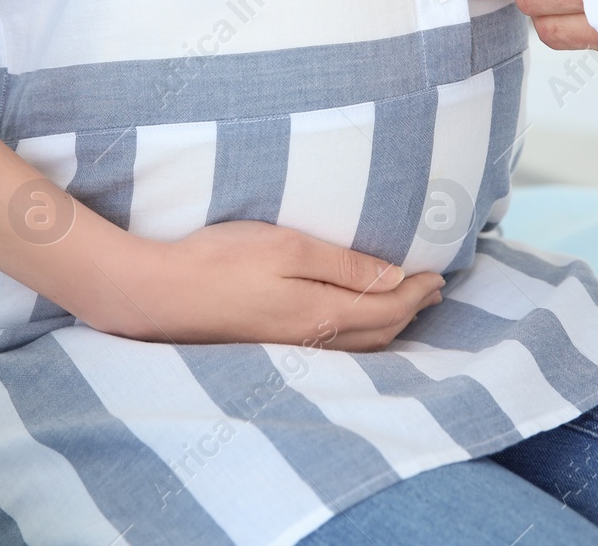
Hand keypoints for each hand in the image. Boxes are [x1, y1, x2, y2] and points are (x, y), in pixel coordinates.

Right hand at [95, 221, 445, 351]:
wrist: (159, 296)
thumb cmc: (220, 261)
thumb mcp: (287, 247)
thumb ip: (343, 264)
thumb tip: (394, 277)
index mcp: (324, 314)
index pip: (389, 307)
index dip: (418, 291)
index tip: (439, 274)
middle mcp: (313, 341)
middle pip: (380, 332)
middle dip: (411, 311)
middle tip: (432, 290)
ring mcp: (290, 349)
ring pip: (358, 345)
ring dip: (389, 326)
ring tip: (404, 307)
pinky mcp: (270, 348)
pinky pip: (334, 348)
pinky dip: (360, 336)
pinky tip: (354, 324)